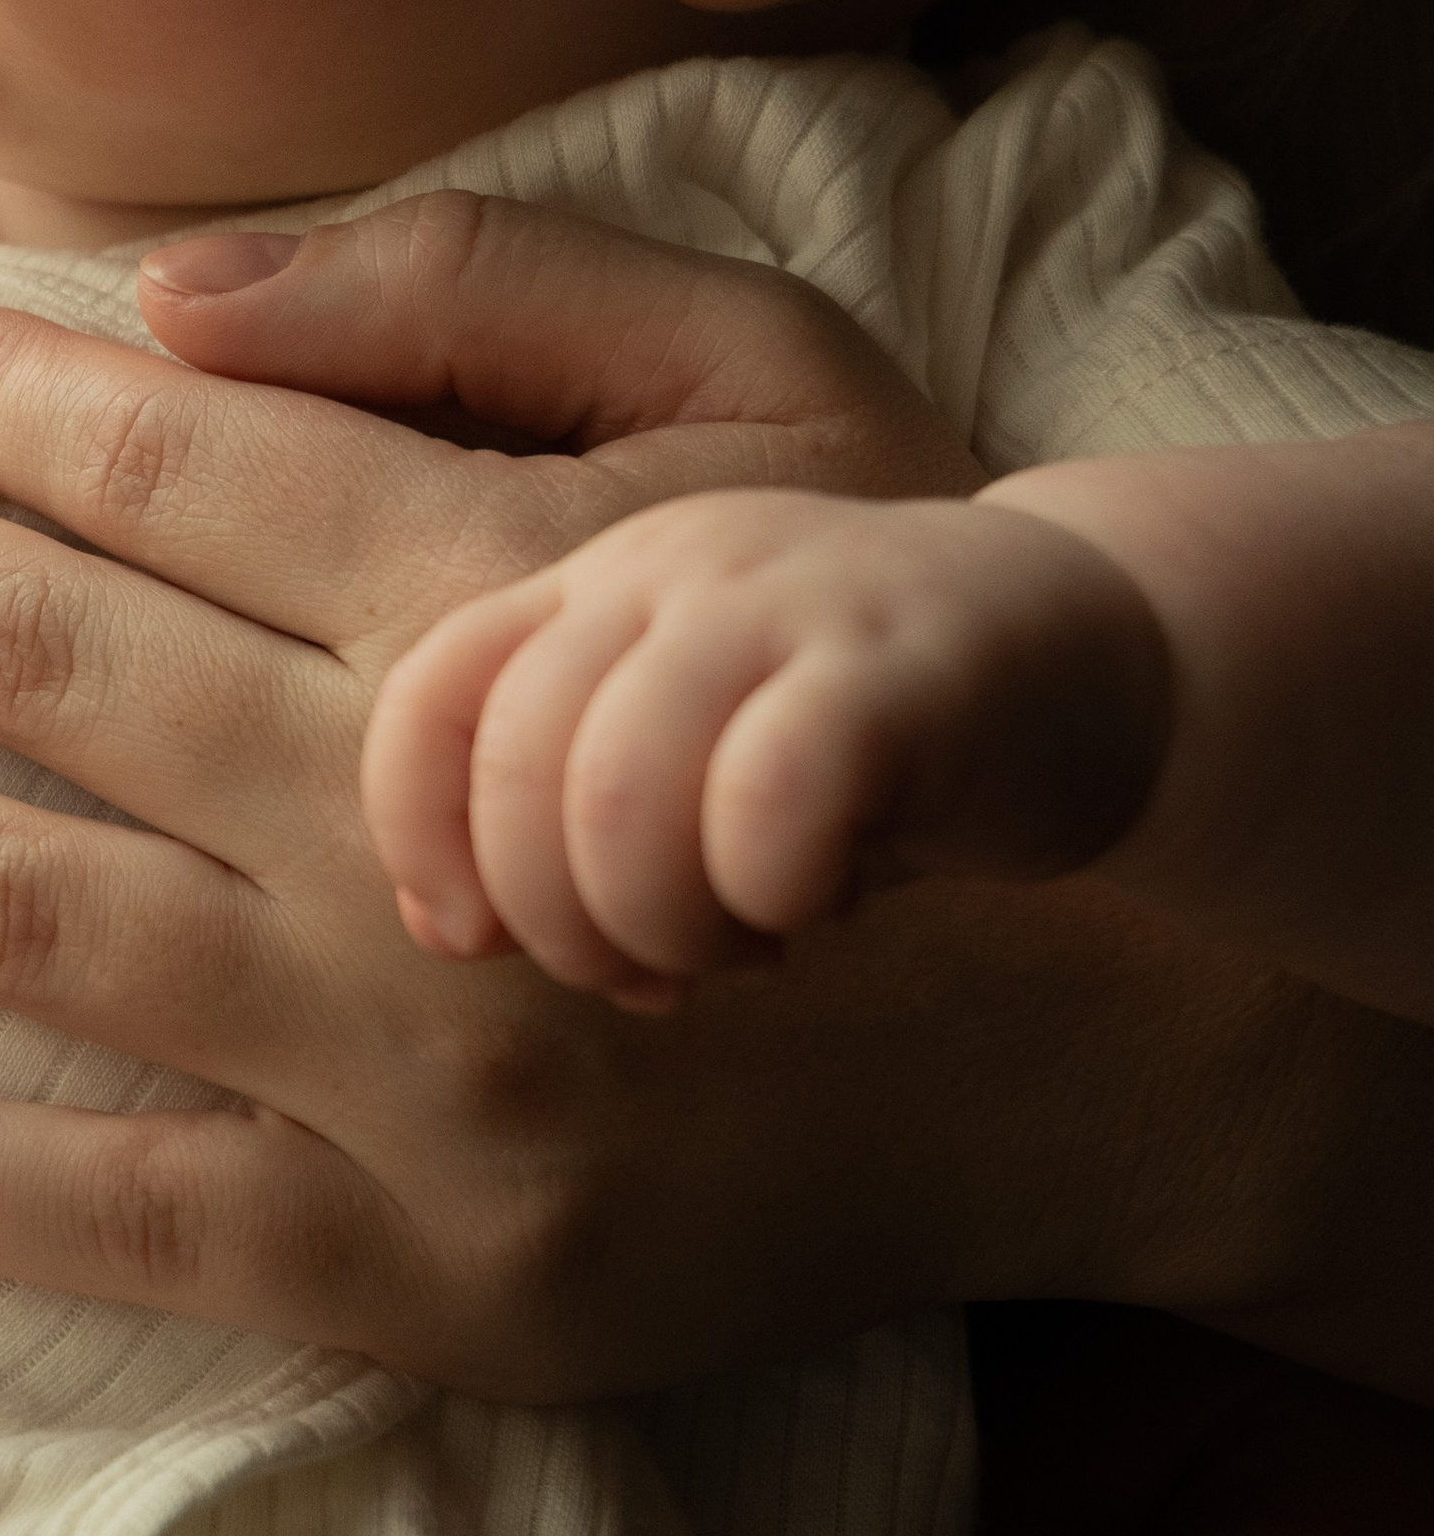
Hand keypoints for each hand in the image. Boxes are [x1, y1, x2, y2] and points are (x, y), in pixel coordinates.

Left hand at [0, 193, 1428, 1400]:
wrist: (1075, 1011)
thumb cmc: (885, 637)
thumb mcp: (759, 374)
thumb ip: (474, 295)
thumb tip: (170, 296)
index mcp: (502, 591)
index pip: (176, 462)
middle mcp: (431, 825)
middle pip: (55, 666)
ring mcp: (415, 1071)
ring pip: (35, 917)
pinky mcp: (419, 1273)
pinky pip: (119, 1215)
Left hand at [362, 488, 1170, 1003]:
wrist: (1106, 658)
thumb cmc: (864, 729)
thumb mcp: (688, 741)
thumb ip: (555, 799)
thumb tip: (442, 934)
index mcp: (593, 579)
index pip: (430, 694)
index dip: (429, 843)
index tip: (487, 942)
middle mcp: (670, 569)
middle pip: (512, 765)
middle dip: (559, 917)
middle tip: (644, 966)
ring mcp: (786, 604)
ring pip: (612, 792)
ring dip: (659, 922)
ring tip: (731, 945)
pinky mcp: (906, 666)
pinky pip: (768, 797)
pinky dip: (769, 891)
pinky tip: (814, 909)